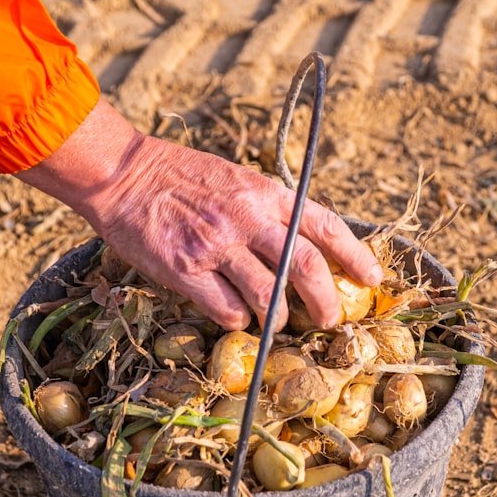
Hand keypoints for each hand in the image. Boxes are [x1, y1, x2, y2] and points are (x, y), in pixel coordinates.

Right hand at [15, 101, 381, 330]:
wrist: (123, 174)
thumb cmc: (182, 178)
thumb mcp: (237, 180)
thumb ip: (271, 209)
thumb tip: (305, 248)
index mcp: (266, 192)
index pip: (325, 225)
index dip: (355, 256)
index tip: (373, 280)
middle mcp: (247, 217)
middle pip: (305, 267)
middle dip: (327, 301)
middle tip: (330, 321)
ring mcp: (216, 244)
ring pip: (269, 296)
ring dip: (279, 318)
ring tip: (276, 322)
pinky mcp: (185, 269)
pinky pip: (227, 309)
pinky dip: (238, 320)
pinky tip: (235, 316)